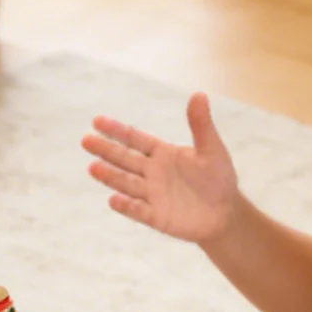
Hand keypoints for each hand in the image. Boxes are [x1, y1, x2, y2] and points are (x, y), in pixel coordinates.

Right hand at [82, 93, 238, 244]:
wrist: (225, 213)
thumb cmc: (218, 178)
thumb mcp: (212, 148)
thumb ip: (201, 125)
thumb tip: (199, 94)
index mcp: (162, 153)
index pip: (135, 139)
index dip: (116, 130)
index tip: (96, 121)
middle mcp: (152, 173)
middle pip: (124, 159)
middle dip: (105, 150)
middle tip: (85, 141)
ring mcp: (152, 195)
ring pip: (126, 183)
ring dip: (110, 176)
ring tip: (93, 167)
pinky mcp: (157, 217)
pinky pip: (139, 211)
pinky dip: (127, 206)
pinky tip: (113, 200)